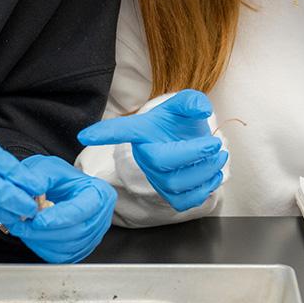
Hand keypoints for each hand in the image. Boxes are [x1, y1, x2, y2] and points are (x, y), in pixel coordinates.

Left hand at [5, 155, 114, 263]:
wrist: (62, 190)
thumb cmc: (60, 179)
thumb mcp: (49, 167)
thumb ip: (40, 176)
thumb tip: (32, 190)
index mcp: (99, 194)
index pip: (81, 210)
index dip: (59, 217)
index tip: (37, 220)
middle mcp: (100, 218)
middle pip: (75, 232)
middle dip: (44, 232)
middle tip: (21, 224)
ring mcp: (92, 236)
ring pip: (66, 248)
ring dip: (40, 240)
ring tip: (23, 227)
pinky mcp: (80, 250)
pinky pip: (61, 257)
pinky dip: (42, 248)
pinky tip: (32, 235)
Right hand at [76, 89, 225, 211]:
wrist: (189, 146)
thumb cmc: (180, 126)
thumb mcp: (184, 106)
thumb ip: (192, 102)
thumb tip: (201, 109)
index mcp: (143, 131)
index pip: (120, 130)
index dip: (103, 133)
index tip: (84, 135)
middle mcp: (144, 157)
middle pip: (160, 161)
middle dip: (193, 154)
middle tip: (214, 144)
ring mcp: (156, 179)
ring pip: (176, 183)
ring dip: (205, 170)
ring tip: (219, 155)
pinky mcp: (171, 197)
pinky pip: (186, 200)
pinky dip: (205, 188)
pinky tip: (213, 173)